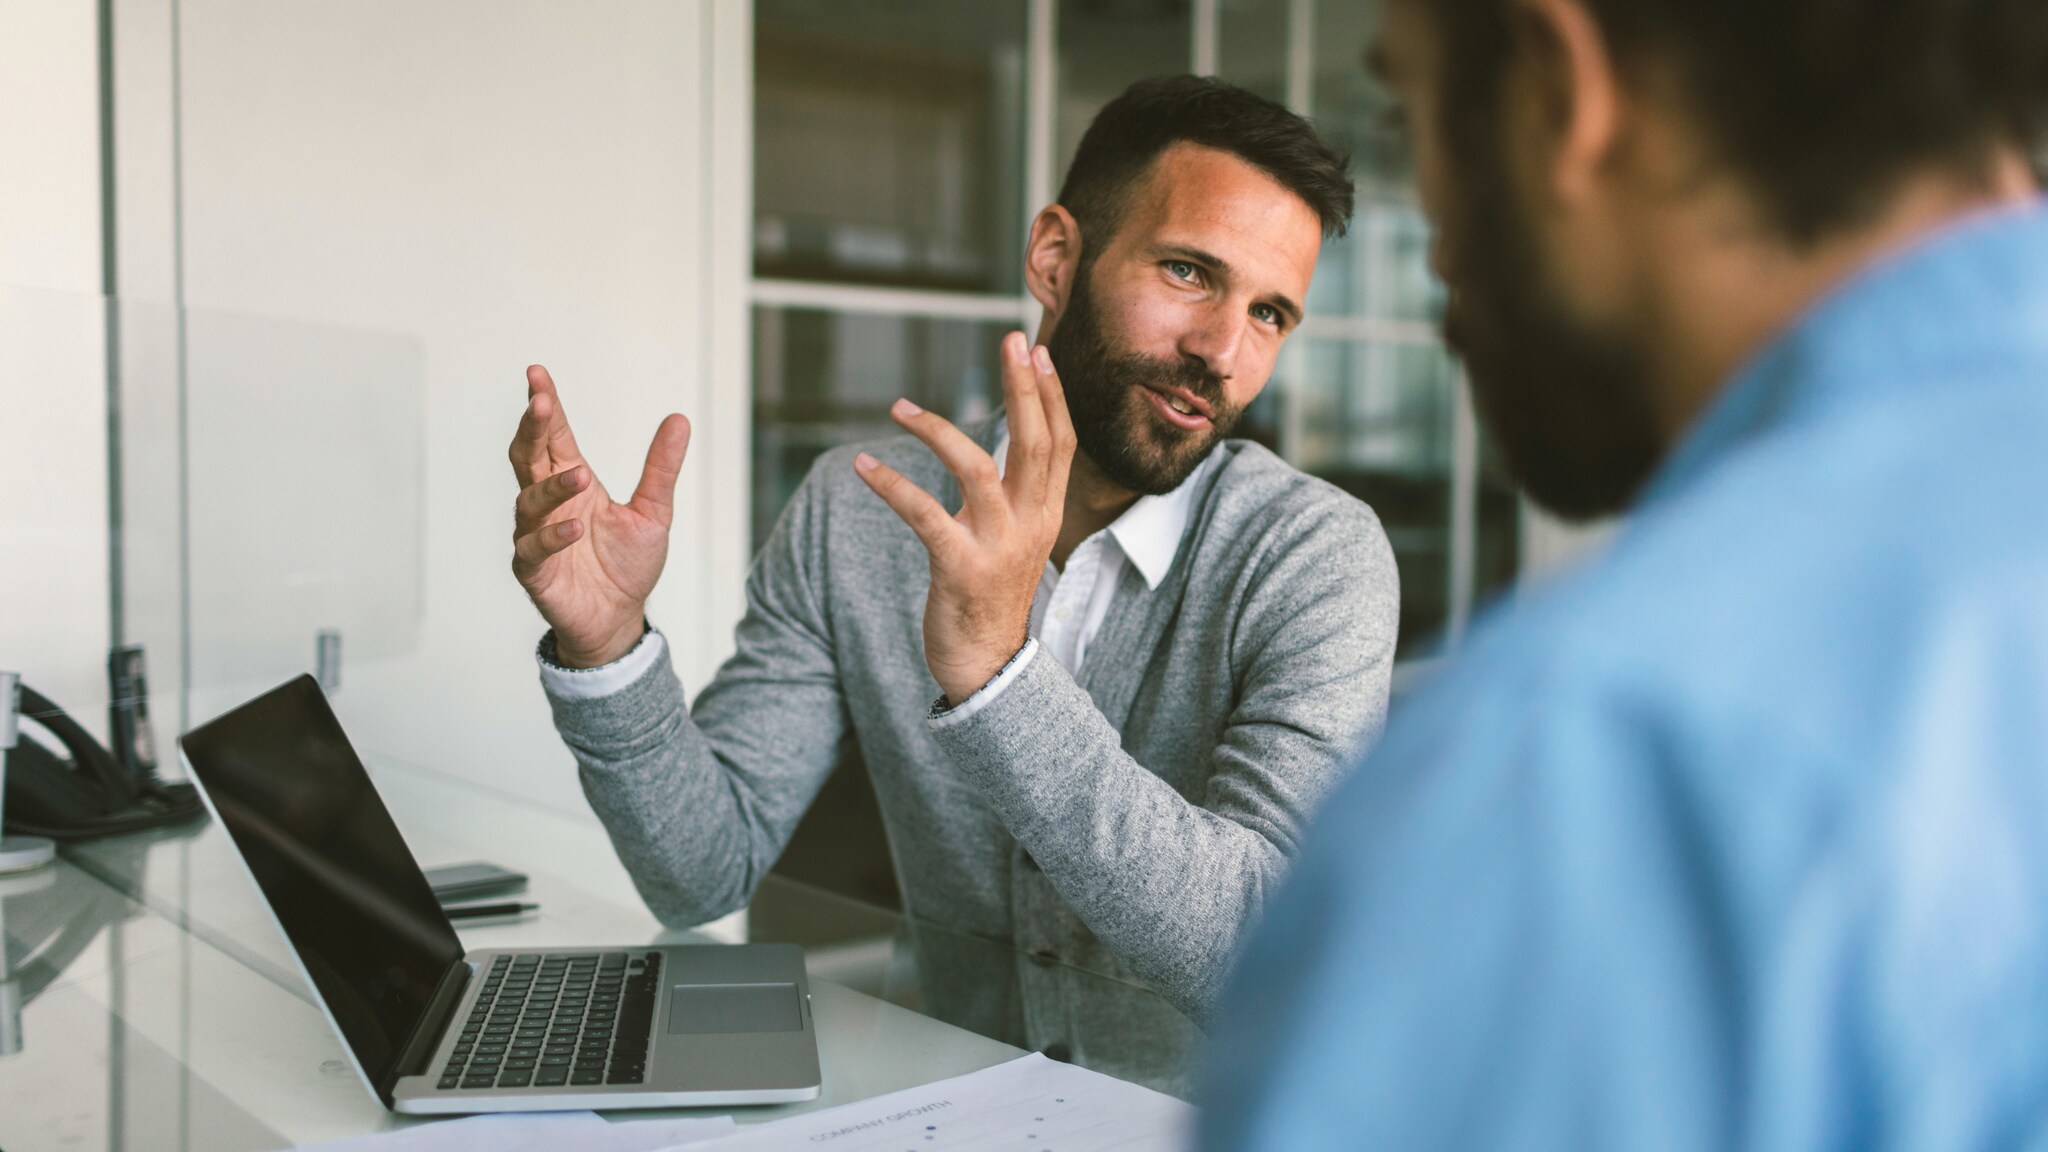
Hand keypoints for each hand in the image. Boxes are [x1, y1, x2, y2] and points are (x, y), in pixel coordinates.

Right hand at [508, 365, 691, 667]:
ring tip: (582, 476)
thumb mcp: (654, 512)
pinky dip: (552, 535)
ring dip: (554, 485)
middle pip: (528, 456)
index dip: (545, 406)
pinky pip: (534, 548)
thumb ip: (661, 468)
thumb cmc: (628, 565)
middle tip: (540, 402)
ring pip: (529, 500)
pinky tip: (575, 526)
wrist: (620, 619)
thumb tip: (680, 418)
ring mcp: (535, 534)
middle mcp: (547, 503)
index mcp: (572, 481)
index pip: (554, 436)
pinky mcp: (534, 570)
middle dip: (532, 428)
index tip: (537, 374)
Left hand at [853, 331, 1075, 703]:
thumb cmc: (990, 597)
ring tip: (900, 406)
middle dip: (1023, 388)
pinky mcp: (959, 568)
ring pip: (977, 469)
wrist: (987, 668)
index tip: (1036, 351)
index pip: (1061, 444)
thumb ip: (1012, 494)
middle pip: (1034, 443)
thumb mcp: (1014, 540)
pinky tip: (865, 465)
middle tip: (1009, 341)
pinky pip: (924, 514)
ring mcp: (997, 547)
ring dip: (938, 431)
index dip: (1052, 395)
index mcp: (1045, 515)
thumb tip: (1003, 444)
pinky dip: (892, 484)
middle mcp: (1030, 525)